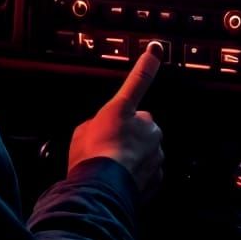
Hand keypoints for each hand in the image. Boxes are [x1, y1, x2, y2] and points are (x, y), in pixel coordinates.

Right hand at [68, 46, 163, 200]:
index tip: (155, 49)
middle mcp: (145, 126)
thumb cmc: (88, 157)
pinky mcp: (159, 174)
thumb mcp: (81, 132)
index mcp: (123, 110)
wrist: (101, 190)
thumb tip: (100, 129)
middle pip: (141, 124)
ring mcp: (155, 151)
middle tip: (109, 146)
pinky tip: (121, 180)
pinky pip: (148, 169)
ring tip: (112, 167)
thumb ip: (96, 124)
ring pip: (146, 147)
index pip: (137, 82)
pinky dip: (138, 173)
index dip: (146, 65)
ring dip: (133, 154)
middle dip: (130, 132)